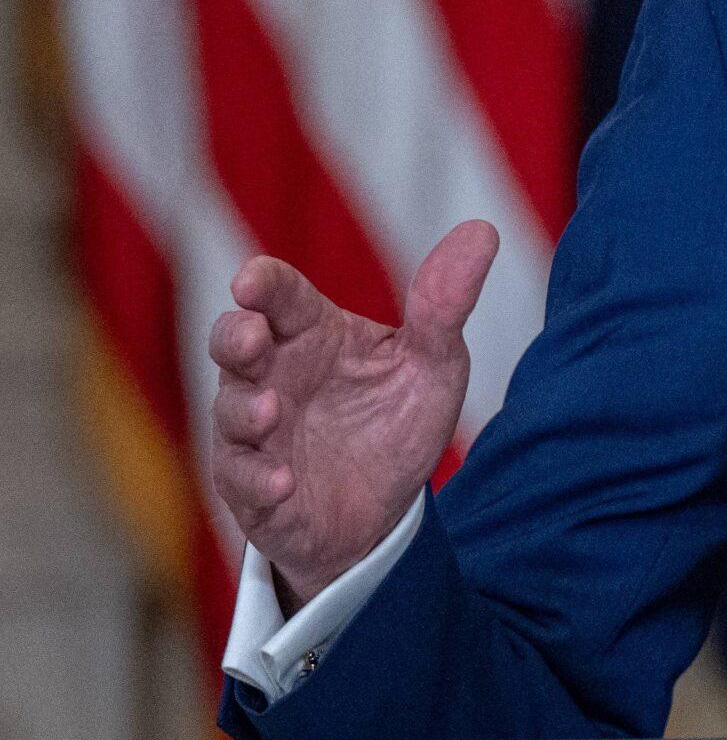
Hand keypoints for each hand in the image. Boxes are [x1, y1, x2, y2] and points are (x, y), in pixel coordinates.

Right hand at [208, 220, 498, 605]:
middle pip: (232, 343)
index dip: (262, 283)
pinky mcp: (255, 489)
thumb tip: (483, 230)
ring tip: (272, 411)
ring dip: (246, 410)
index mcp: (313, 335)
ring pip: (230, 412)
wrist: (386, 509)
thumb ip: (446, 304)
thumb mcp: (434, 363)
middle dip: (233, 336)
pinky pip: (243, 482)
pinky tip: (282, 481)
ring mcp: (256, 434)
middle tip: (253, 336)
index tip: (251, 279)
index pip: (280, 297)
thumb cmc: (397, 420)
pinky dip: (259, 480)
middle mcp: (274, 377)